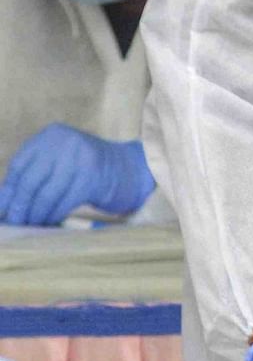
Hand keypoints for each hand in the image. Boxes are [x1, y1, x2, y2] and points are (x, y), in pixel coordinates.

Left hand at [0, 123, 155, 224]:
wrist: (132, 169)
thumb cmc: (88, 170)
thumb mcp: (60, 163)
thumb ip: (35, 175)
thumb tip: (4, 202)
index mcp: (52, 135)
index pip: (19, 165)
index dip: (8, 190)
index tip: (2, 210)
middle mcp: (66, 142)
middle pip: (30, 180)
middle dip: (20, 206)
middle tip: (15, 223)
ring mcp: (80, 159)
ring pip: (46, 194)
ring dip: (36, 214)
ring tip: (30, 225)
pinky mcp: (92, 178)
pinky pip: (64, 202)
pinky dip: (54, 215)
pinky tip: (50, 222)